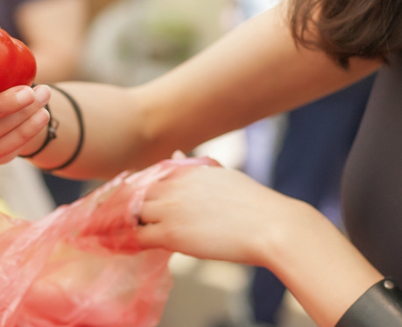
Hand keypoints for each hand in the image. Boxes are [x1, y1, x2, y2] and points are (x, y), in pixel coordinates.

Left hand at [135, 161, 301, 266]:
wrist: (270, 226)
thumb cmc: (253, 204)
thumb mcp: (221, 175)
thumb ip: (194, 167)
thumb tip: (177, 152)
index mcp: (185, 170)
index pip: (148, 177)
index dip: (142, 192)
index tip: (143, 204)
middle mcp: (173, 185)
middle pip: (136, 194)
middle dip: (133, 208)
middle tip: (135, 224)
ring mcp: (169, 209)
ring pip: (133, 215)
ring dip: (131, 225)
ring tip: (134, 237)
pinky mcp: (171, 234)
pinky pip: (139, 237)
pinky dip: (133, 242)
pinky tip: (137, 248)